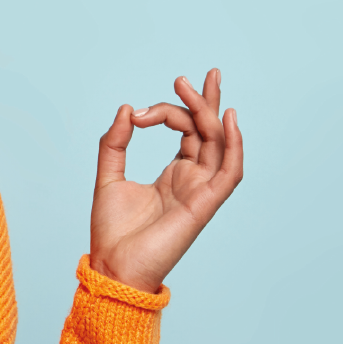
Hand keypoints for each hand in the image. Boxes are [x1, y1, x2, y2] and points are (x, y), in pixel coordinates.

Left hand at [89, 68, 242, 293]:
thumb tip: (126, 108)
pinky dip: (234, 145)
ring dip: (211, 114)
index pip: (184, 132)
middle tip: (186, 77)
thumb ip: (115, 144)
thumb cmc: (112, 231)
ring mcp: (201, 191)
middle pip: (207, 132)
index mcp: (174, 175)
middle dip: (203, 102)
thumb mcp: (108, 177)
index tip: (136, 114)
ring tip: (201, 85)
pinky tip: (228, 119)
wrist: (113, 265)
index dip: (165, 112)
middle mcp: (192, 180)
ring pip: (218, 144)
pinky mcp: (205, 204)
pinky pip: (230, 171)